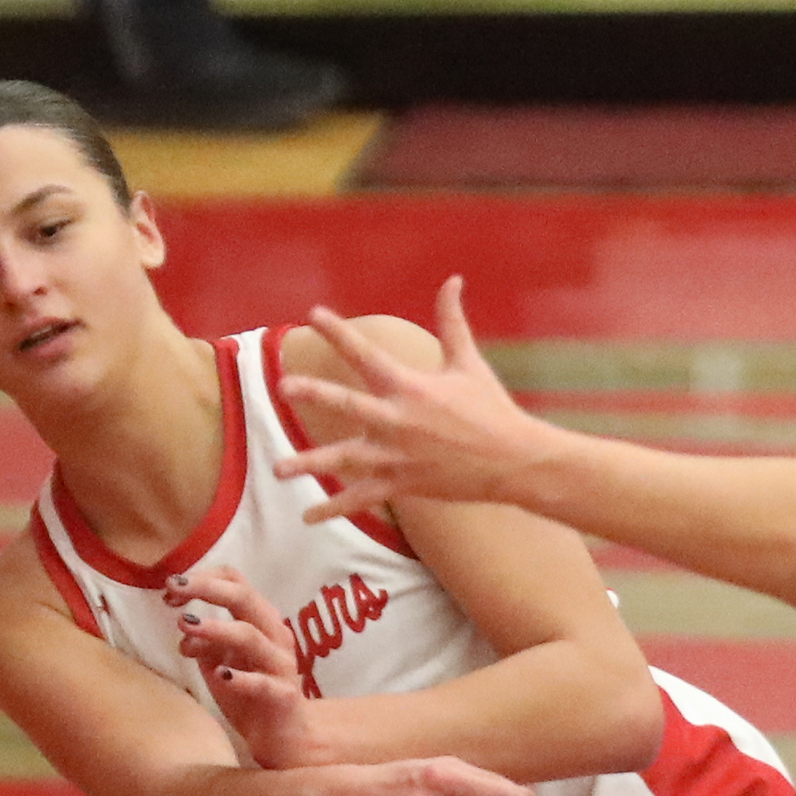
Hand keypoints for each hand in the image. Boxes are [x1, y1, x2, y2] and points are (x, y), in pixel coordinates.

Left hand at [171, 564, 314, 765]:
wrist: (283, 736)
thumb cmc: (249, 693)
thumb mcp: (219, 660)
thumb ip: (203, 641)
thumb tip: (184, 626)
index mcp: (261, 620)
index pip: (236, 582)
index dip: (202, 578)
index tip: (171, 588)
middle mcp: (275, 635)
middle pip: (244, 598)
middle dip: (205, 589)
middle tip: (173, 587)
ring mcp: (281, 665)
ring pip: (250, 636)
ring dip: (215, 628)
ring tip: (185, 625)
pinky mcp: (283, 696)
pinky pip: (262, 683)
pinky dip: (240, 678)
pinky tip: (220, 675)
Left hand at [277, 279, 555, 519]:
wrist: (516, 461)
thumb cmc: (492, 409)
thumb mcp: (469, 362)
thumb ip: (452, 320)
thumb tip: (452, 279)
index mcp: (410, 387)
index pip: (367, 354)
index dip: (340, 332)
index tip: (313, 315)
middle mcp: (399, 420)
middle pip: (348, 405)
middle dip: (315, 394)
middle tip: (285, 387)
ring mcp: (398, 456)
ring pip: (346, 460)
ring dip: (310, 464)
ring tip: (278, 469)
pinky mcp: (404, 484)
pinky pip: (363, 498)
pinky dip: (335, 509)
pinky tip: (308, 517)